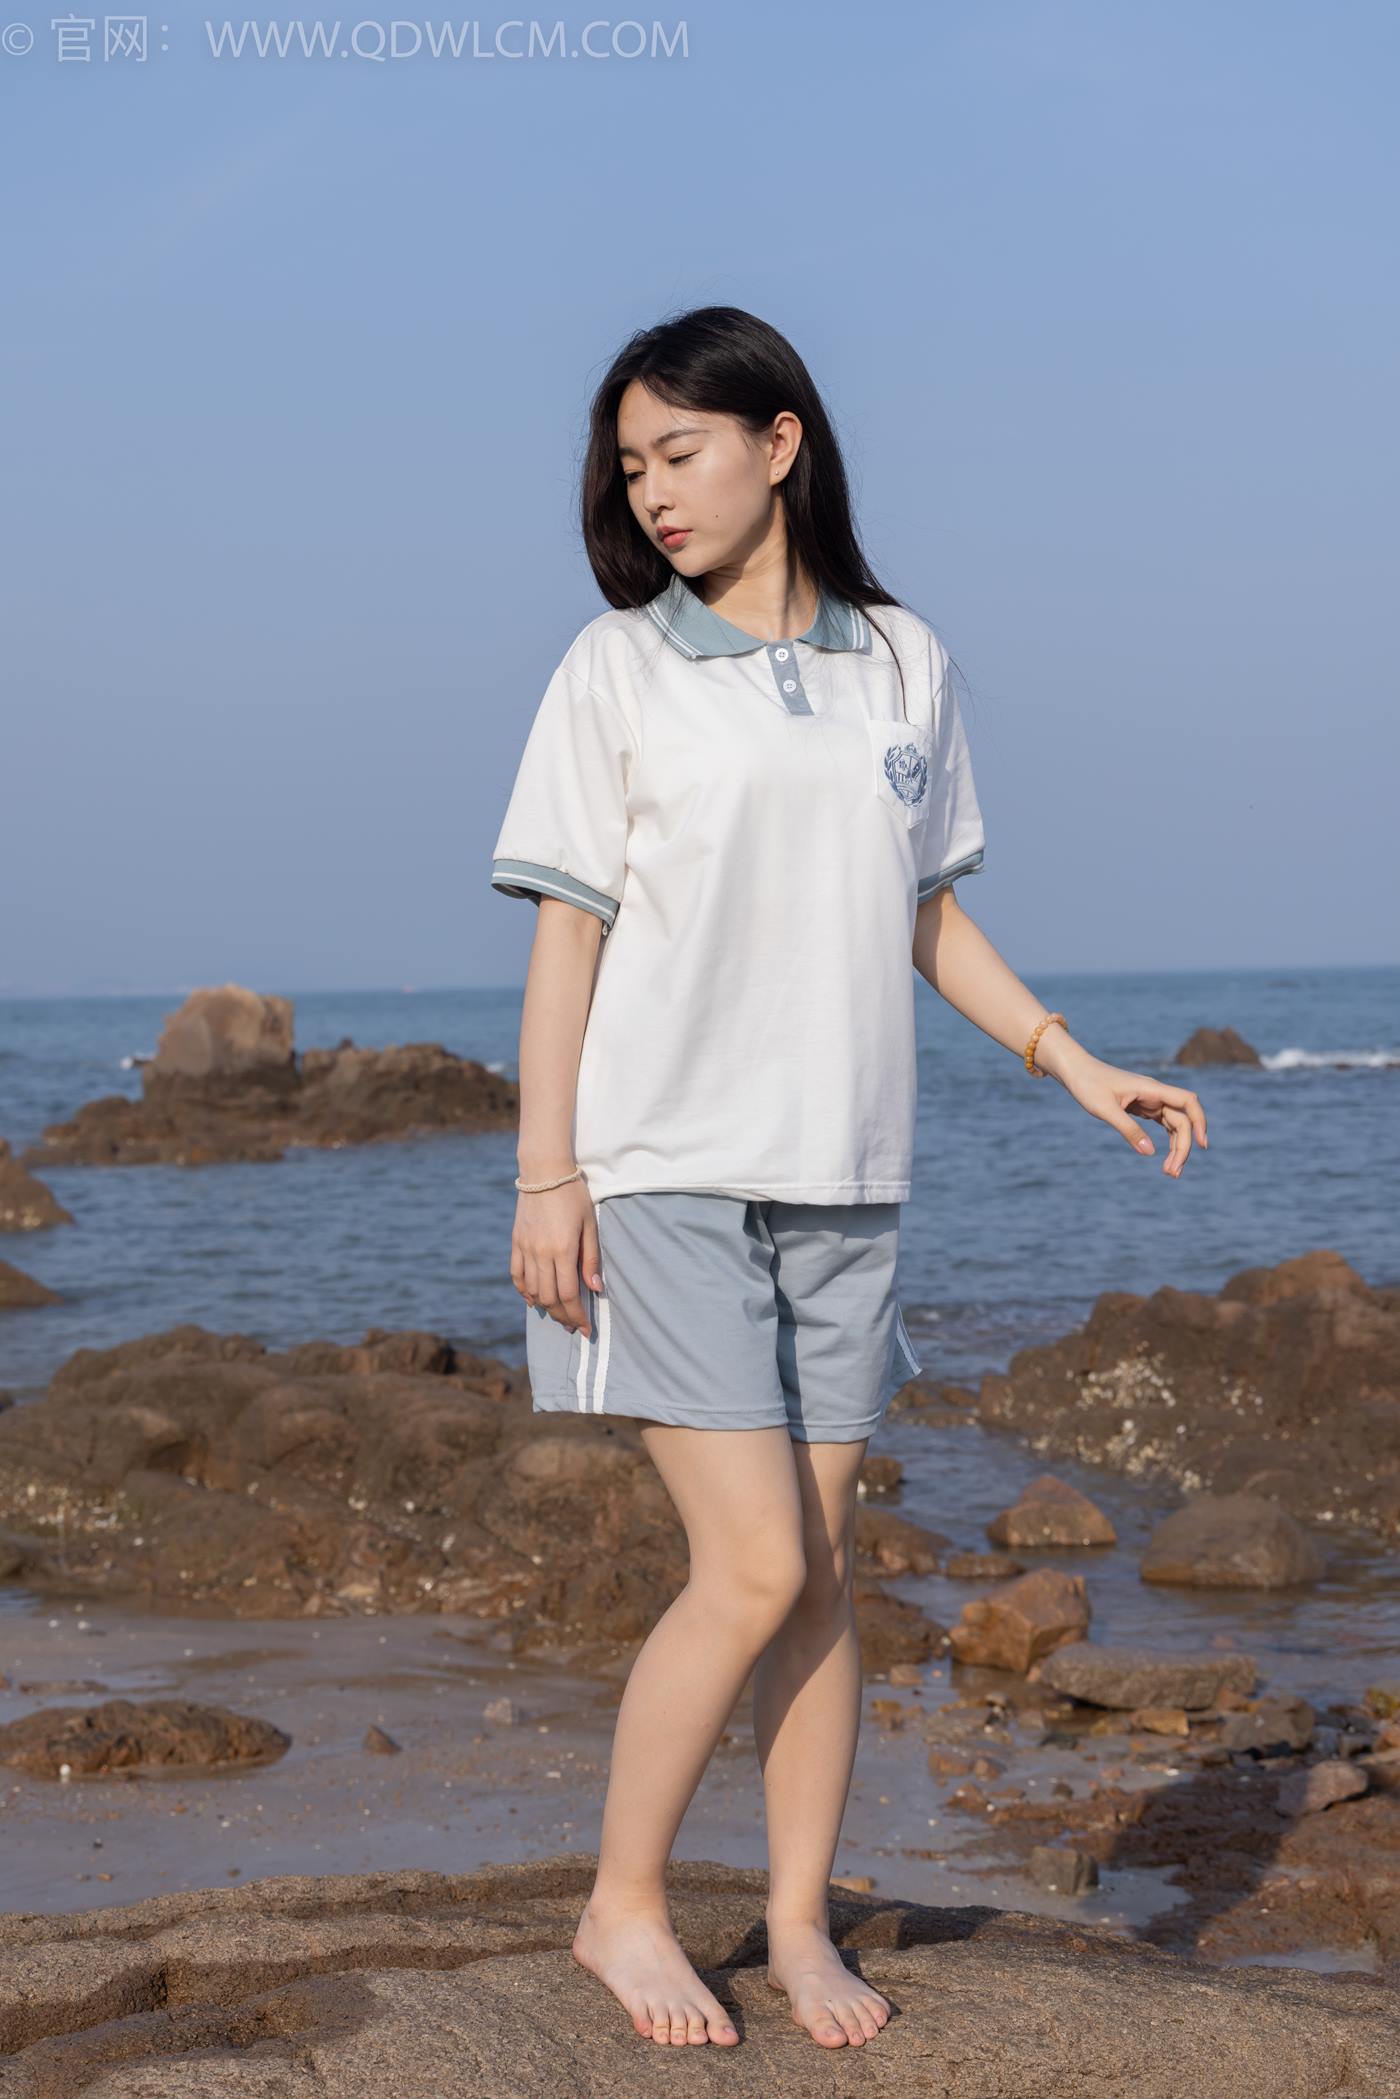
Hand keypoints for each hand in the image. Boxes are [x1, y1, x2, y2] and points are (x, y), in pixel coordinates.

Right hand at [510, 1177, 602, 1330]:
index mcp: (562, 1250)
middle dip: (563, 1317)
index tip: (586, 1328)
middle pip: (550, 1298)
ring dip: (546, 1308)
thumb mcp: (589, 1225)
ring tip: (559, 1315)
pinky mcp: (516, 1243)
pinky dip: (525, 1292)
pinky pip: (517, 1275)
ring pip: (533, 1290)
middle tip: (574, 1326)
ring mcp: (525, 1248)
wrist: (544, 1172)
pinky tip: (534, 1301)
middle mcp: (541, 1253)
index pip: (568, 1294)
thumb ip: (591, 1258)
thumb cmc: (573, 1196)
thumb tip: (595, 1289)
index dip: (577, 1315)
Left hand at [1054, 1050, 1207, 1176]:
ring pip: (1174, 1125)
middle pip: (1182, 1120)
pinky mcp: (1142, 1108)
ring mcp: (1150, 1101)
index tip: (1201, 1144)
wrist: (1075, 1071)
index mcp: (1151, 1089)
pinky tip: (1163, 1158)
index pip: (1187, 1101)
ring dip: (1176, 1147)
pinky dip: (1166, 1141)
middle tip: (1173, 1173)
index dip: (1199, 1121)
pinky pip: (1162, 1125)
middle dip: (1182, 1146)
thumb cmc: (1087, 1085)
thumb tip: (1150, 1153)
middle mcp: (1155, 1094)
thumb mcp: (1105, 1109)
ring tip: (1170, 1172)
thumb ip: (1128, 1129)